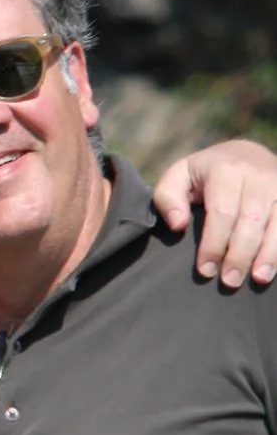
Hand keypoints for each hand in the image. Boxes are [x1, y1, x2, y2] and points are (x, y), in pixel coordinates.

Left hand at [154, 140, 276, 287]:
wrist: (246, 153)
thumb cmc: (205, 173)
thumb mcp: (178, 176)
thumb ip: (167, 198)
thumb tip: (178, 225)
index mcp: (225, 170)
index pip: (221, 212)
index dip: (213, 244)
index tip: (205, 269)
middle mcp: (257, 176)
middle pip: (251, 221)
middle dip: (240, 255)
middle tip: (229, 281)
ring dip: (269, 254)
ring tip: (258, 279)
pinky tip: (275, 266)